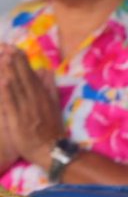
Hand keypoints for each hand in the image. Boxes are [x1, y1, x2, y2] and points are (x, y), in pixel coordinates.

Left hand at [0, 45, 63, 168]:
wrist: (52, 150)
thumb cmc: (51, 130)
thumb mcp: (54, 106)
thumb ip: (49, 87)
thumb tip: (46, 70)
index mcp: (43, 95)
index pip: (31, 74)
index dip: (22, 60)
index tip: (14, 47)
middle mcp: (35, 99)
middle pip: (23, 77)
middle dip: (14, 61)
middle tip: (6, 46)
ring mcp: (26, 109)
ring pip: (17, 87)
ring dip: (10, 71)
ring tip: (4, 56)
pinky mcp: (18, 119)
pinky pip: (11, 103)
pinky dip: (7, 92)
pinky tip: (3, 81)